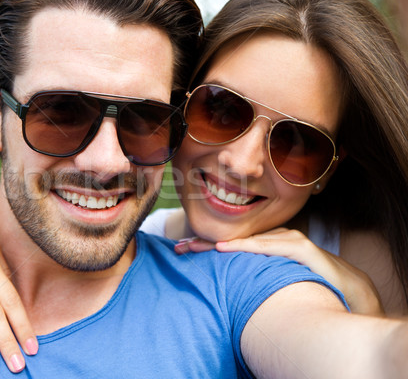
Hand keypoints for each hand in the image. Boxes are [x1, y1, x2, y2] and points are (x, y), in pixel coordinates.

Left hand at [175, 228, 383, 314]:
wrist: (352, 290)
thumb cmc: (312, 286)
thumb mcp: (277, 281)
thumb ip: (257, 277)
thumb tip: (230, 287)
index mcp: (270, 247)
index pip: (234, 244)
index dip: (207, 246)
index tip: (181, 250)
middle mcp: (278, 240)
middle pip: (236, 240)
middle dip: (205, 243)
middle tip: (178, 249)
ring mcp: (290, 242)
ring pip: (248, 241)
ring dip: (219, 244)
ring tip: (194, 248)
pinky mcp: (303, 250)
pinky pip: (268, 247)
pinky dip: (246, 246)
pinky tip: (224, 248)